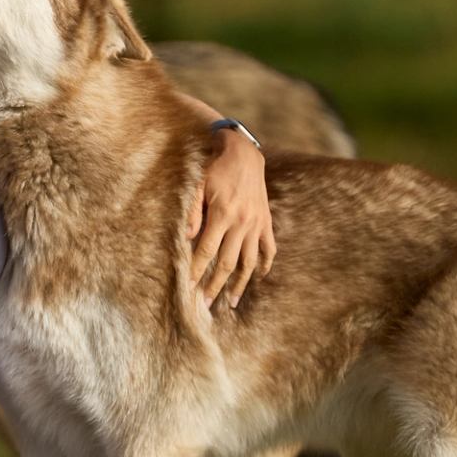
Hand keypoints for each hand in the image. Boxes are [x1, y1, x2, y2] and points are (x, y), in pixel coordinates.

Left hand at [188, 128, 274, 308]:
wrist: (244, 153)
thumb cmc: (214, 167)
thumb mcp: (198, 183)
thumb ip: (192, 210)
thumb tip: (187, 237)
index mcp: (222, 214)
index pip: (207, 251)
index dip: (197, 270)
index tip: (188, 287)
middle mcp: (242, 222)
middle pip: (227, 262)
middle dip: (215, 285)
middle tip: (205, 304)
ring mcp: (256, 224)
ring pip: (249, 262)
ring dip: (239, 283)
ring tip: (230, 302)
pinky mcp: (266, 222)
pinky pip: (268, 249)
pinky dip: (264, 265)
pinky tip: (258, 278)